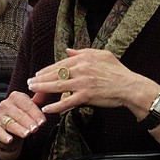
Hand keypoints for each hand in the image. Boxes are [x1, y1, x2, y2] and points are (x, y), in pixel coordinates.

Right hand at [0, 91, 47, 159]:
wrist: (7, 126)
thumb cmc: (20, 115)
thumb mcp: (30, 106)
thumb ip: (39, 99)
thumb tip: (47, 90)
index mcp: (16, 97)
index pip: (27, 104)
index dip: (35, 113)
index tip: (42, 121)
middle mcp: (6, 104)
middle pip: (19, 114)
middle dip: (28, 122)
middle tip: (35, 128)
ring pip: (10, 123)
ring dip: (19, 129)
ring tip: (26, 134)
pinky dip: (4, 136)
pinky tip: (10, 140)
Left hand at [26, 48, 147, 115]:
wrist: (130, 87)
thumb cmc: (118, 71)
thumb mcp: (102, 55)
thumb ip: (83, 52)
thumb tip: (68, 51)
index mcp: (84, 58)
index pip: (61, 64)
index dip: (47, 70)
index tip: (38, 74)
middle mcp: (81, 69)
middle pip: (55, 74)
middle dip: (40, 79)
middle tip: (29, 83)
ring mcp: (82, 83)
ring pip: (57, 86)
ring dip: (42, 89)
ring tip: (33, 91)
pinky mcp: (86, 96)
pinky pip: (66, 102)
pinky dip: (55, 106)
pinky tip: (46, 108)